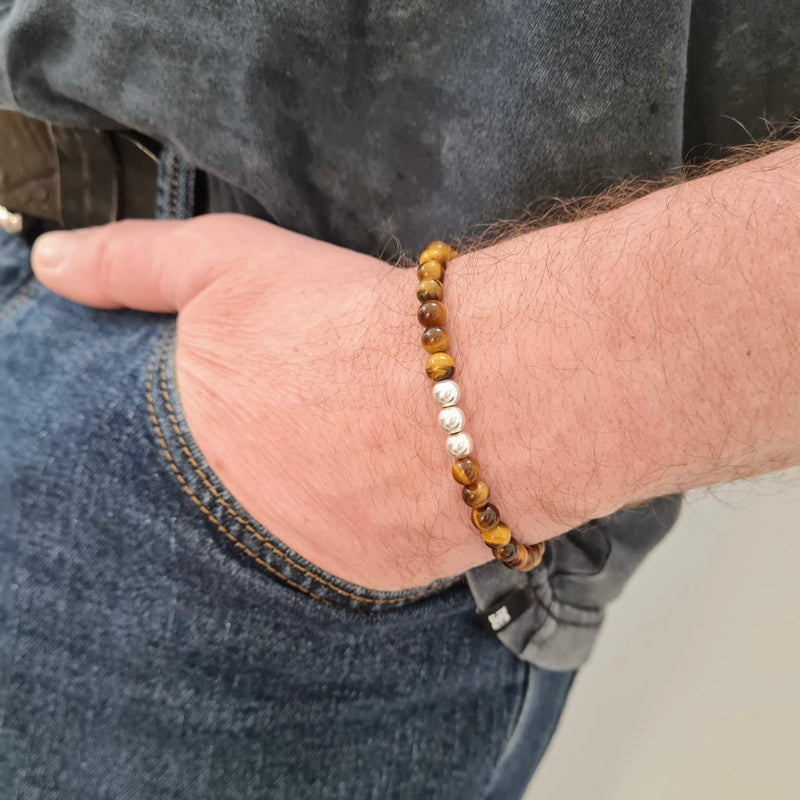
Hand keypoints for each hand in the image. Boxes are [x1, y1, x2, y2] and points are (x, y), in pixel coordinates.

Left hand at [31, 215, 509, 589]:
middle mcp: (228, 510)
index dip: (201, 419)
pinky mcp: (358, 578)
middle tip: (302, 418)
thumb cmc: (347, 319)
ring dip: (300, 494)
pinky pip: (341, 551)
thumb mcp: (228, 265)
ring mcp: (294, 553)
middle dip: (250, 458)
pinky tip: (378, 479)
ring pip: (277, 527)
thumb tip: (51, 264)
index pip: (157, 445)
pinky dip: (351, 519)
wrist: (467, 386)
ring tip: (343, 446)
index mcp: (185, 439)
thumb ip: (133, 265)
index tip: (247, 400)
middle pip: (219, 489)